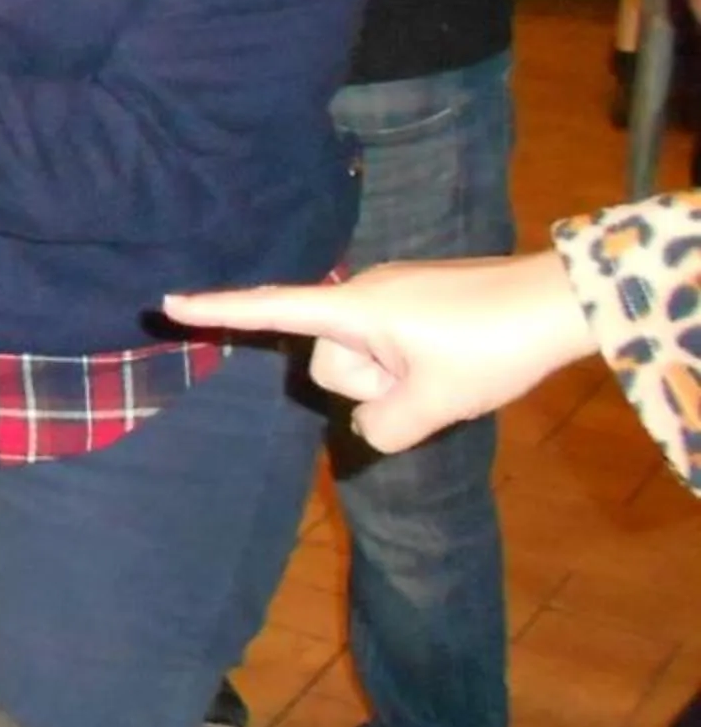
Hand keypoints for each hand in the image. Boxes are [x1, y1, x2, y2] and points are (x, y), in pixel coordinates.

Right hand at [162, 250, 597, 452]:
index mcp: (354, 309)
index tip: (167, 303)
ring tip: (449, 375)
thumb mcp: (436, 403)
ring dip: (398, 381)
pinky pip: (391, 350)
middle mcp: (363, 297)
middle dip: (368, 384)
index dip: (218, 311)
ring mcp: (392, 300)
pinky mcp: (418, 306)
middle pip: (330, 361)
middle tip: (426, 383)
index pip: (271, 309)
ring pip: (365, 361)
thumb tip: (372, 430)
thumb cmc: (491, 345)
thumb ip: (385, 429)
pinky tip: (455, 367)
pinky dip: (412, 370)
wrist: (558, 303)